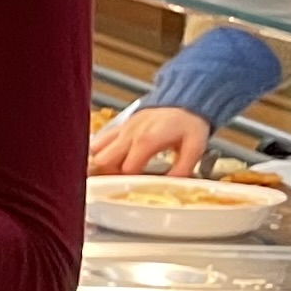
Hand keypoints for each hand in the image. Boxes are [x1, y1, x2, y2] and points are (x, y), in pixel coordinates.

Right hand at [91, 106, 215, 177]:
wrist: (183, 102)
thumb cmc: (188, 125)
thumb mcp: (194, 148)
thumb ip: (182, 168)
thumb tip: (170, 186)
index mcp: (146, 141)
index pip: (126, 168)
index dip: (129, 181)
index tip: (136, 188)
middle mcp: (129, 135)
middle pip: (103, 160)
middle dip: (108, 174)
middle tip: (121, 182)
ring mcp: (121, 130)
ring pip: (95, 150)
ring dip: (101, 163)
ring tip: (115, 172)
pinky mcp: (118, 127)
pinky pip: (98, 140)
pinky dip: (100, 152)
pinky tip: (111, 161)